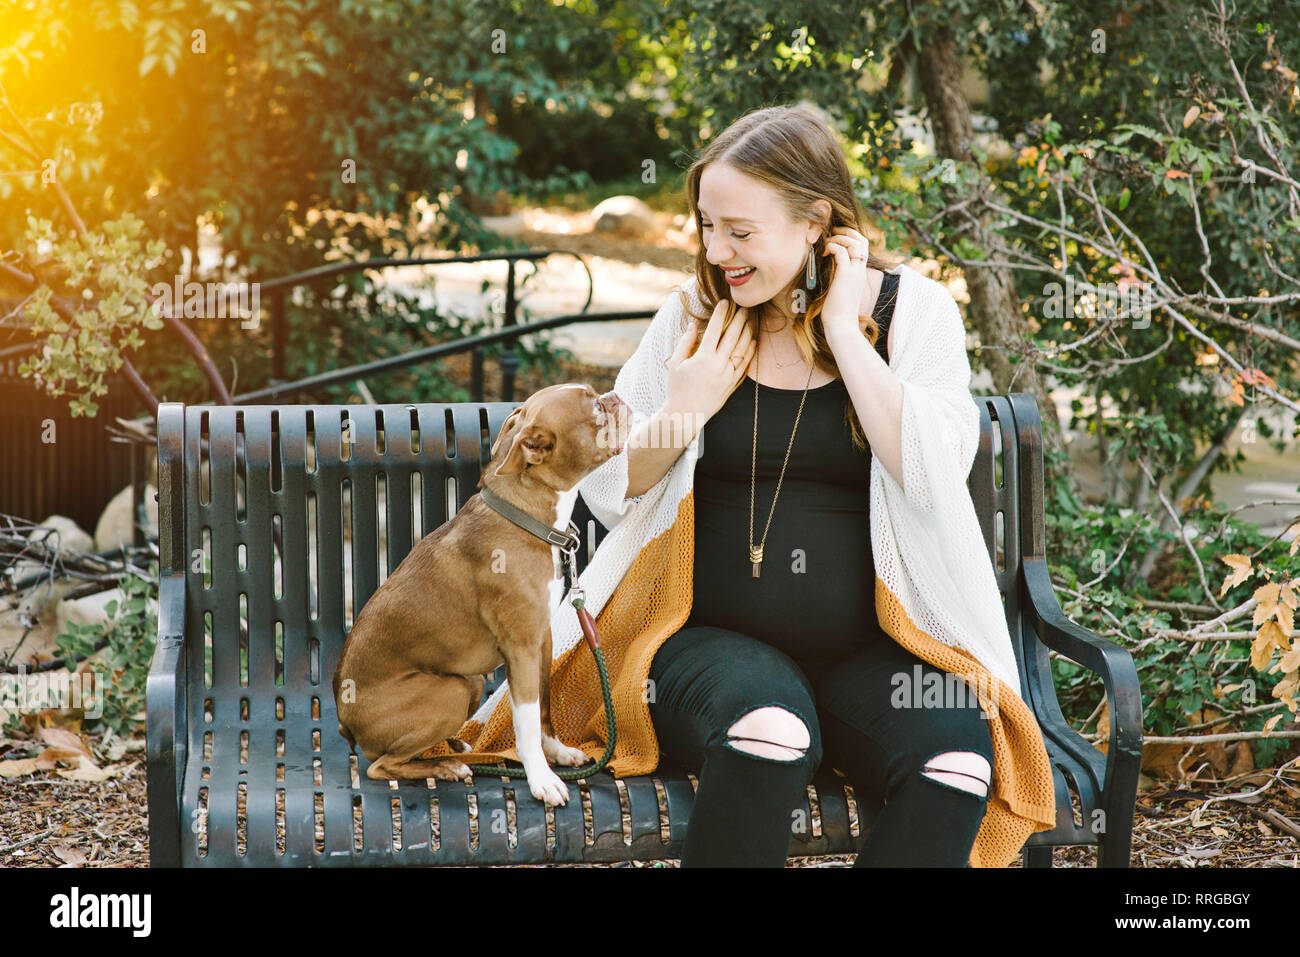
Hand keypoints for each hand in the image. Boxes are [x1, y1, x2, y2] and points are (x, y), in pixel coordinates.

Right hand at [664, 298, 755, 421]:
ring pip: (741, 349)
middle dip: (739, 320)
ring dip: (747, 333)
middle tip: (744, 307)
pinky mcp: (732, 384)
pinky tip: (753, 341)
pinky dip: (750, 351)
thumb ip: (684, 343)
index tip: (724, 302)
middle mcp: (717, 365)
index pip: (713, 330)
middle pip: (732, 337)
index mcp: (702, 357)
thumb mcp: (675, 364)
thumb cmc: (676, 388)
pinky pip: (744, 364)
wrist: (685, 415)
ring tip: (751, 320)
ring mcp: (727, 375)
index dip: (719, 314)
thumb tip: (692, 325)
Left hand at [821, 226, 869, 339]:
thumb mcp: (839, 290)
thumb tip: (828, 270)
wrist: (841, 326)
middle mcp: (860, 270)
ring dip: (839, 238)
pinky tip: (824, 253)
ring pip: (855, 242)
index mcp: (860, 273)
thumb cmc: (837, 312)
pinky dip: (833, 247)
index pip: (862, 246)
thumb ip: (838, 278)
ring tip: (827, 244)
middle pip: (862, 240)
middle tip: (832, 233)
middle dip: (847, 231)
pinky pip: (842, 252)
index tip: (836, 237)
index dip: (851, 237)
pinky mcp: (846, 276)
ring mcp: (855, 272)